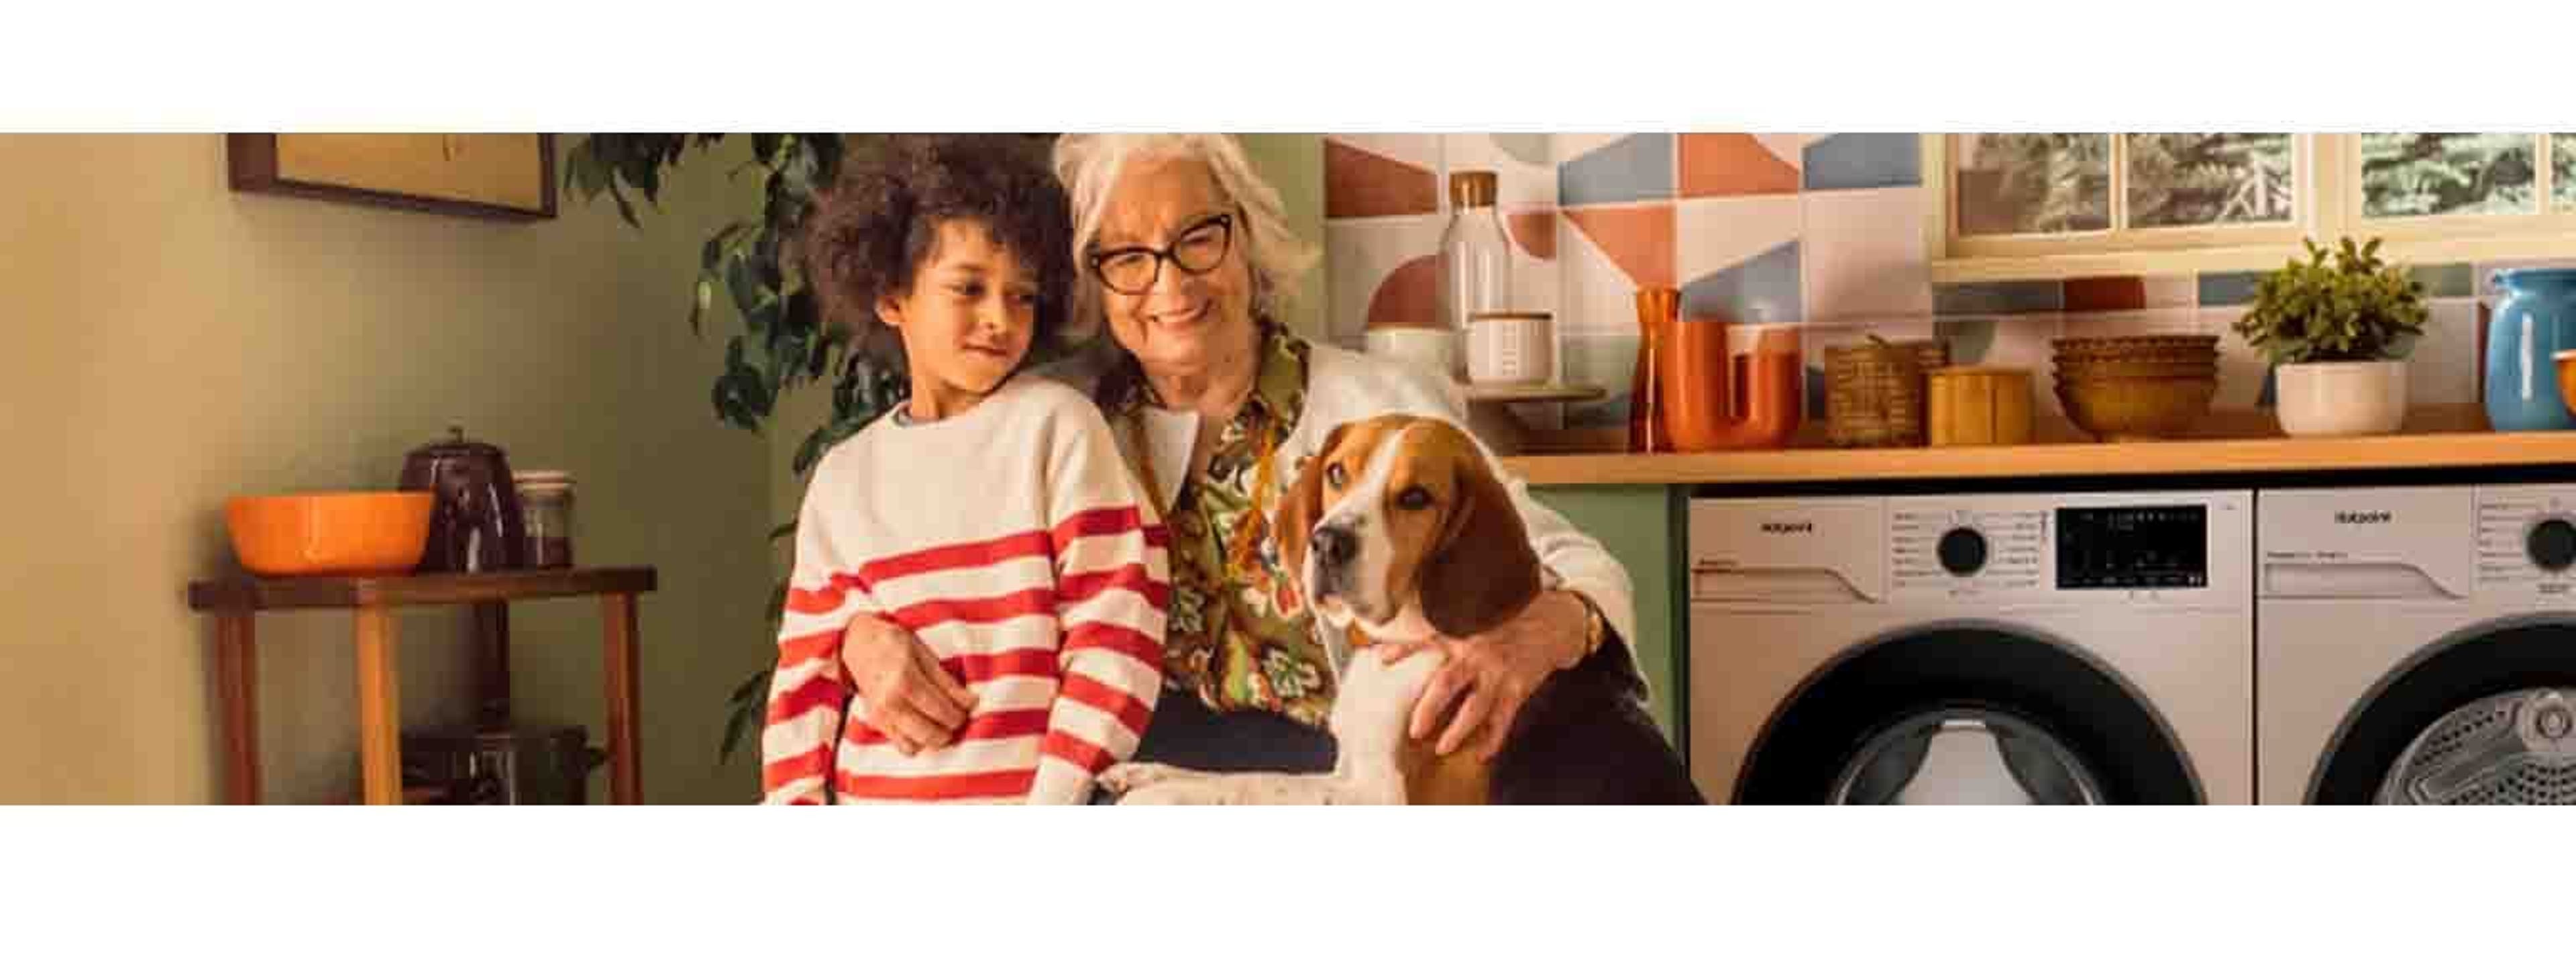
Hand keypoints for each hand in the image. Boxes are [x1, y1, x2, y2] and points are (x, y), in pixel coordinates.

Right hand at [838, 613, 977, 755]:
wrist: (857, 643)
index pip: (943, 710)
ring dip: (936, 738)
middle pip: (932, 733)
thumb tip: (971, 702)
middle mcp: (891, 702)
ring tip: (943, 722)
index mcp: (905, 680)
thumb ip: (946, 680)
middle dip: (951, 728)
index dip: (962, 712)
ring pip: (918, 745)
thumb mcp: (923, 653)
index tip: (970, 705)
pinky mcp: (876, 722)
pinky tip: (924, 726)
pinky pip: (903, 746)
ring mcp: (881, 715)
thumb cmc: (893, 643)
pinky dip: (918, 742)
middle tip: (957, 714)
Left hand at [1376, 590, 1590, 761]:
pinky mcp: (1518, 688)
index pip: (1426, 641)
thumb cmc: (1500, 624)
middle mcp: (1476, 654)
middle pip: (1447, 682)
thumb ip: (1429, 637)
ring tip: (1442, 748)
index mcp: (1460, 635)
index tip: (1382, 662)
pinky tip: (1482, 754)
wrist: (1549, 623)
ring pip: (1475, 707)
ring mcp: (1498, 672)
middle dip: (1429, 708)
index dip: (1403, 649)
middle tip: (1414, 730)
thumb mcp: (1467, 622)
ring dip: (1458, 730)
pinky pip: (1503, 719)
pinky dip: (1492, 739)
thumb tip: (1382, 656)